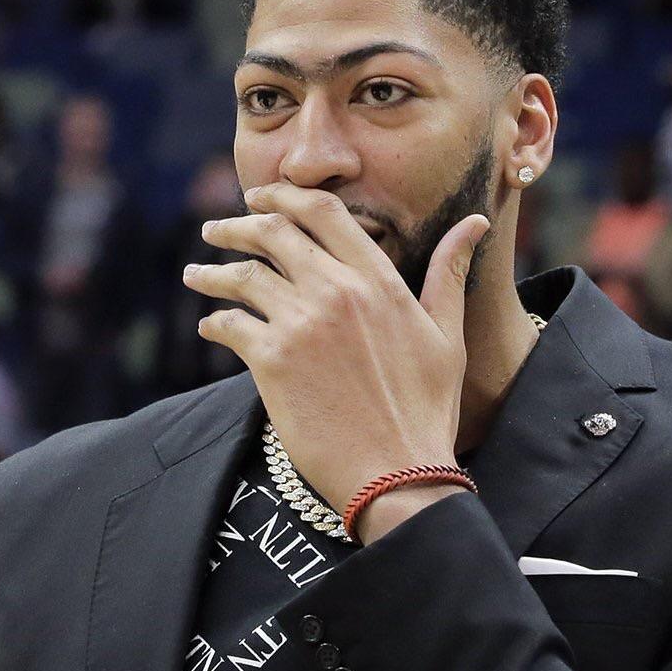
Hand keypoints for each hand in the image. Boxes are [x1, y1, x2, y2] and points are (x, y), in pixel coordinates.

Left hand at [184, 182, 486, 535]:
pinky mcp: (271, 361)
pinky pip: (229, 325)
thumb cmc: (427, 409)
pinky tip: (210, 327)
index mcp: (379, 280)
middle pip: (272, 233)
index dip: (283, 196)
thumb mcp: (447, 335)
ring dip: (212, 271)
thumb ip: (448, 273)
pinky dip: (215, 322)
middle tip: (215, 229)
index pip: (323, 213)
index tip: (259, 196)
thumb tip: (476, 223)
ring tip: (195, 274)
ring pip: (242, 277)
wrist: (397, 474)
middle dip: (236, 226)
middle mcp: (337, 292)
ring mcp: (301, 325)